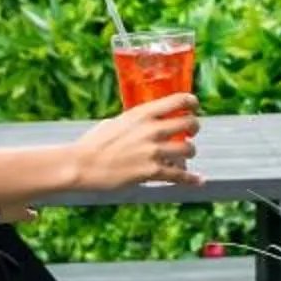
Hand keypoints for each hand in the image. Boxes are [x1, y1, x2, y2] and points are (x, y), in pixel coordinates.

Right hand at [71, 93, 201, 188]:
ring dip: (189, 153)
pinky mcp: (152, 172)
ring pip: (189, 149)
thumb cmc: (94, 143)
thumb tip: (146, 121)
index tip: (194, 108)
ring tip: (183, 157)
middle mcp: (152, 129)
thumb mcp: (116, 122)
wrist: (82, 165)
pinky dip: (191, 179)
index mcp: (142, 113)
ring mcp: (153, 151)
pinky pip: (180, 175)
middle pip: (190, 123)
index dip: (192, 103)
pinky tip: (198, 180)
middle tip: (190, 133)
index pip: (179, 100)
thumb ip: (135, 121)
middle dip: (194, 129)